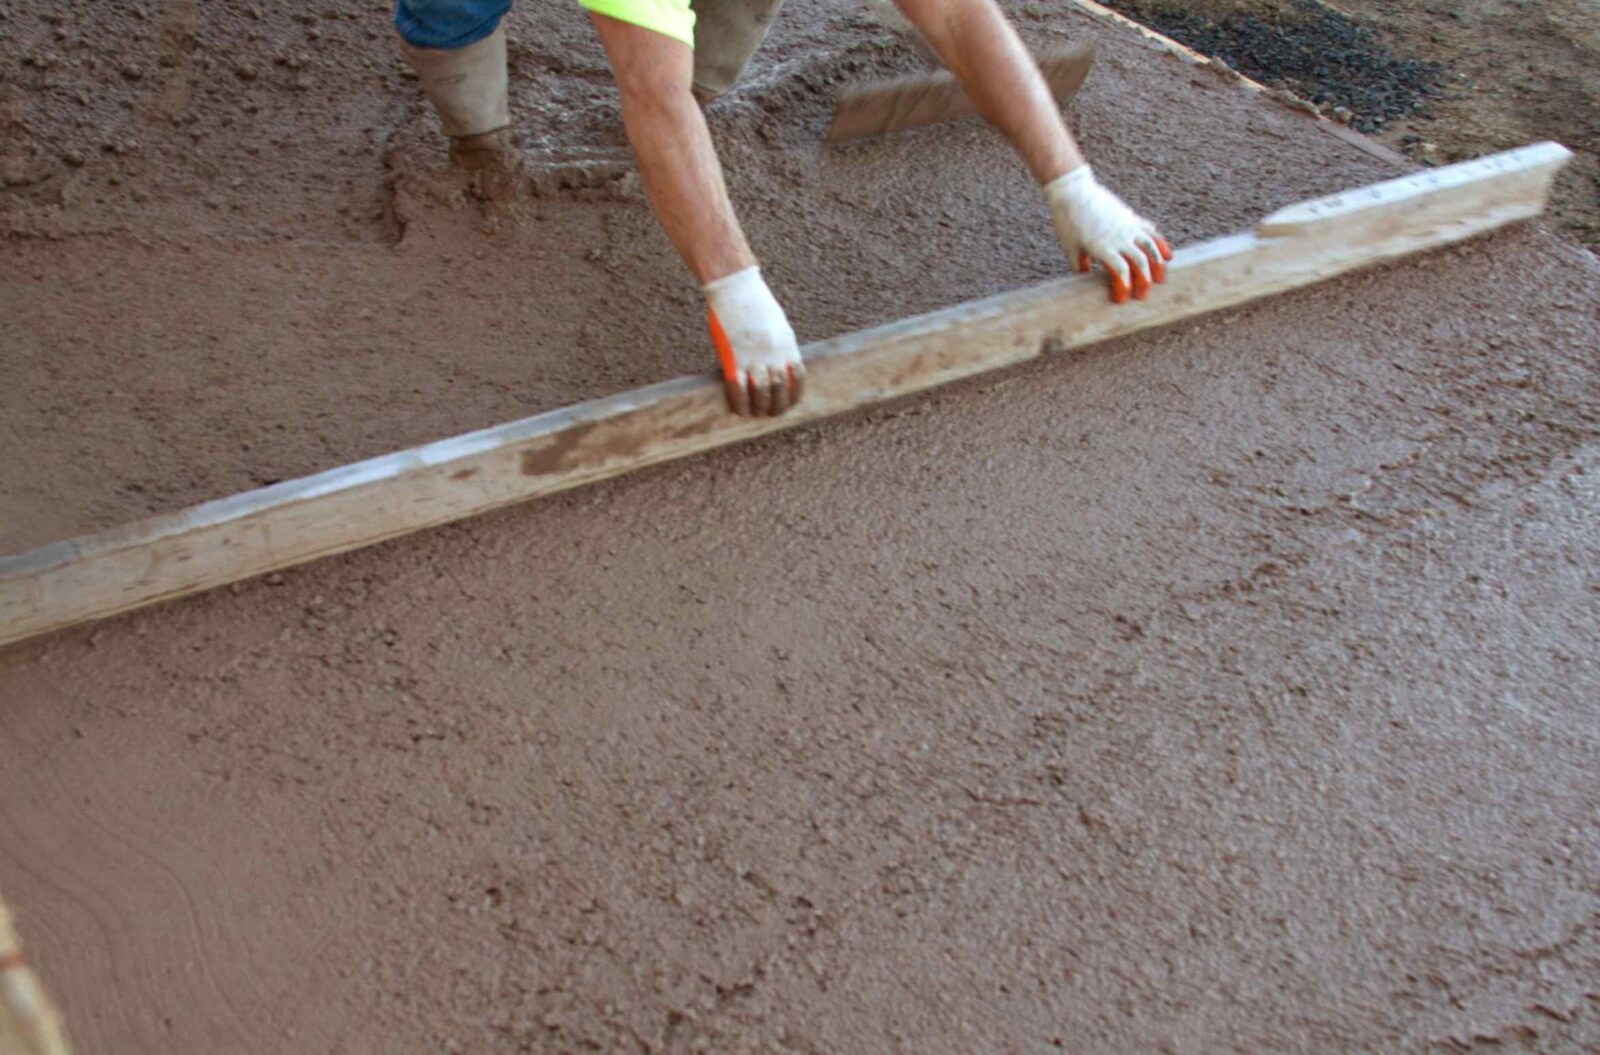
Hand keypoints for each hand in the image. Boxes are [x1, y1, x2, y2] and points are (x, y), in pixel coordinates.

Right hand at [704, 265, 805, 416]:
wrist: (735, 285)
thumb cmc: (754, 302)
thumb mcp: (777, 324)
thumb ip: (780, 345)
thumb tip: (780, 364)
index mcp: (787, 345)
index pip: (798, 378)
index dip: (793, 396)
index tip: (787, 405)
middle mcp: (774, 353)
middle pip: (780, 390)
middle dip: (777, 407)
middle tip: (770, 414)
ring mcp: (753, 355)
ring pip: (761, 392)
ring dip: (759, 408)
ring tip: (755, 414)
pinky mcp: (733, 356)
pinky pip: (738, 388)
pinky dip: (741, 403)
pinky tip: (740, 410)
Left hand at [1044, 165, 1172, 302]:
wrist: (1074, 192)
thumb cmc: (1068, 222)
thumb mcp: (1070, 248)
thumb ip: (1079, 267)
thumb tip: (1085, 282)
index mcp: (1102, 247)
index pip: (1121, 271)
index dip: (1123, 288)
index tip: (1120, 300)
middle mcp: (1119, 237)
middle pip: (1140, 262)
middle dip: (1144, 281)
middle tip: (1141, 296)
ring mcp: (1128, 226)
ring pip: (1151, 247)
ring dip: (1158, 265)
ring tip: (1160, 280)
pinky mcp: (1131, 218)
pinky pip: (1151, 231)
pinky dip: (1160, 244)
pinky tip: (1167, 255)